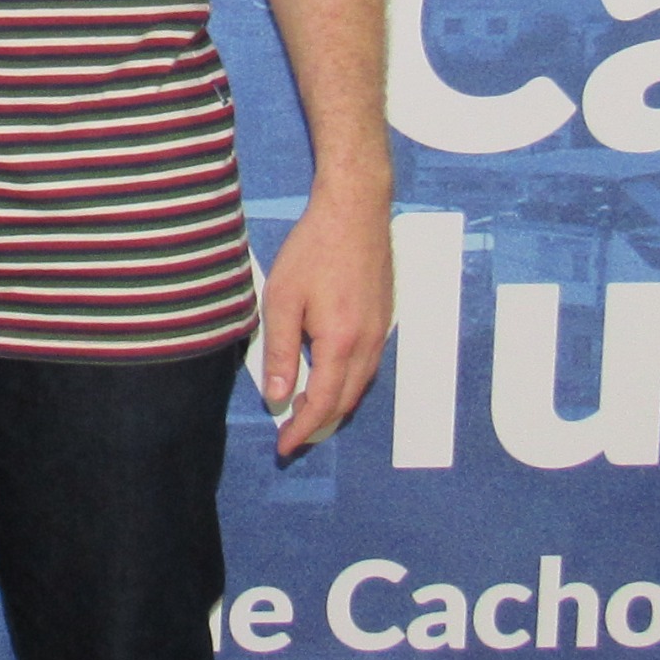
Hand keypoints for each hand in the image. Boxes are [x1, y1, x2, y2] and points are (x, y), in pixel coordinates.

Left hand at [257, 194, 390, 458]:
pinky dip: (346, 385)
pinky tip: (327, 379)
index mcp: (341, 344)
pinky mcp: (384, 320)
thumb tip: (276, 396)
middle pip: (345, 403)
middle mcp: (368, 345)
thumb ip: (280, 351)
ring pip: (359, 387)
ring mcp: (380, 333)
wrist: (355, 212)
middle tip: (291, 437)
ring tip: (304, 413)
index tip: (283, 447)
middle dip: (318, 426)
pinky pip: (367, 368)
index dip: (301, 430)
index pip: (321, 404)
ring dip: (333, 407)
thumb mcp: (283, 300)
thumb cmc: (314, 250)